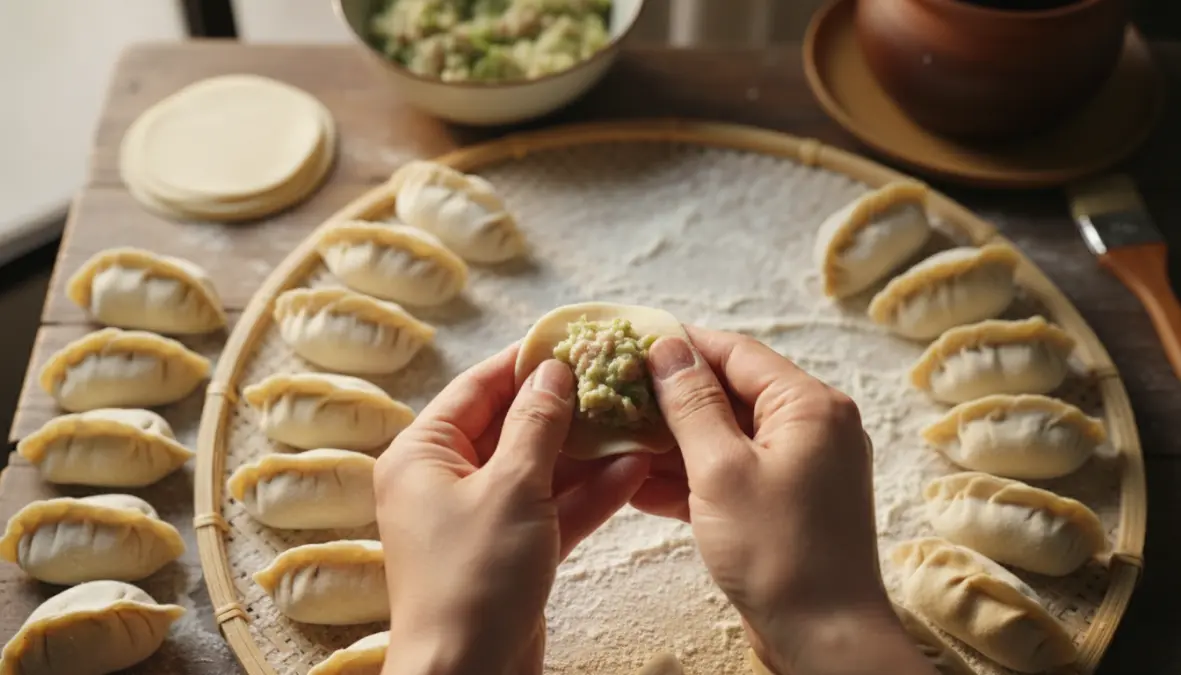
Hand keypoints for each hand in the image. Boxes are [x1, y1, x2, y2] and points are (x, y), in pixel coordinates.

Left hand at [374, 343, 649, 674]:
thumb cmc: (473, 578)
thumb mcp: (511, 488)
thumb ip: (536, 425)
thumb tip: (552, 371)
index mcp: (423, 454)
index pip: (477, 388)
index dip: (525, 361)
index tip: (569, 338)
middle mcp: (446, 479)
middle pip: (511, 425)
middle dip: (565, 406)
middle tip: (614, 375)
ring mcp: (480, 515)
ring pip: (539, 467)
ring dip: (586, 450)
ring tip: (636, 418)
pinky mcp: (511, 548)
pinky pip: (551, 507)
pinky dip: (588, 493)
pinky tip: (635, 469)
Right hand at [632, 327, 935, 674]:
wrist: (824, 639)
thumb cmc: (780, 553)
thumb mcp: (721, 469)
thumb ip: (691, 404)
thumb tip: (668, 348)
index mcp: (810, 406)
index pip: (737, 353)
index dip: (681, 345)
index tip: (631, 340)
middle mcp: (813, 427)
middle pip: (730, 393)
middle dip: (670, 398)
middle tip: (614, 392)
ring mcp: (800, 467)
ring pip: (726, 437)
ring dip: (673, 442)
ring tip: (615, 438)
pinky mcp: (784, 502)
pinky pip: (732, 474)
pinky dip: (691, 479)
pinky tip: (639, 485)